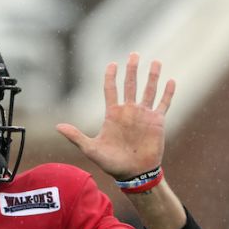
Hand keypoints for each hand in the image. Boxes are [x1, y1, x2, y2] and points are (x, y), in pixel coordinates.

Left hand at [56, 53, 174, 180]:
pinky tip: (171, 81)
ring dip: (152, 76)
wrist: (133, 174)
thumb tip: (57, 127)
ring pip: (149, 90)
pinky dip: (168, 93)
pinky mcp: (157, 122)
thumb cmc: (111, 163)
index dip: (111, 76)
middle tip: (134, 54)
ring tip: (155, 61)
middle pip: (131, 84)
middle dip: (132, 69)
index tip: (112, 64)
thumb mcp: (91, 149)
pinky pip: (164, 104)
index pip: (110, 89)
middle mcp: (129, 111)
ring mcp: (144, 115)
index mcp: (113, 114)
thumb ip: (76, 136)